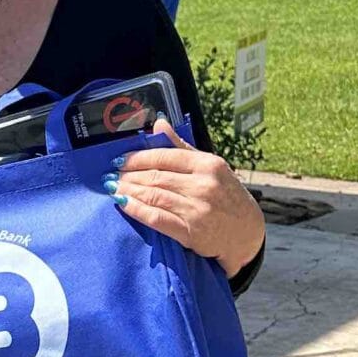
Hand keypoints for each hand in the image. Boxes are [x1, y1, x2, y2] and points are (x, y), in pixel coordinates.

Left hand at [114, 119, 263, 274]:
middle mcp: (203, 185)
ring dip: (128, 191)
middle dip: (128, 175)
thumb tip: (159, 123)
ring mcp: (197, 209)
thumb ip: (182, 147)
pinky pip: (157, 218)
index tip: (120, 160)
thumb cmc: (226, 196)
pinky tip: (124, 204)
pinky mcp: (191, 231)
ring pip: (154, 195)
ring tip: (113, 188)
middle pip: (156, 176)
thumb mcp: (210, 167)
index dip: (138, 158)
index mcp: (208, 164)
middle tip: (111, 175)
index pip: (164, 156)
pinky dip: (137, 210)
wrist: (246, 233)